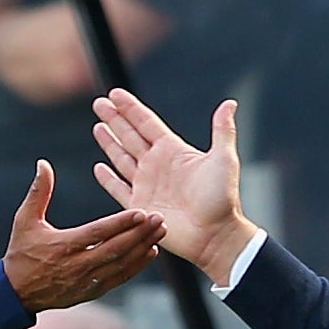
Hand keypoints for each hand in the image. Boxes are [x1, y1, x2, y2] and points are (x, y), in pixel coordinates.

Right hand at [1, 159, 164, 311]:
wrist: (16, 294)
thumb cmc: (21, 253)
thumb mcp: (24, 221)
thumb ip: (38, 192)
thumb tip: (43, 164)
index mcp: (62, 246)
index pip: (97, 233)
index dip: (121, 223)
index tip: (141, 212)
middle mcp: (77, 265)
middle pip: (115, 249)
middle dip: (140, 234)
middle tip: (158, 219)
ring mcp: (86, 281)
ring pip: (121, 264)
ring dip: (142, 248)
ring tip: (160, 232)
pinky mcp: (92, 291)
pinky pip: (119, 278)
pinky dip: (136, 266)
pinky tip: (150, 252)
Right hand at [92, 89, 256, 284]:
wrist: (214, 235)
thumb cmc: (222, 198)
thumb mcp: (224, 160)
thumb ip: (222, 130)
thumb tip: (230, 103)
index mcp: (173, 151)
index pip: (146, 123)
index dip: (130, 108)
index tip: (114, 93)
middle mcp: (157, 165)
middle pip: (130, 135)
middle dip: (114, 119)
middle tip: (98, 103)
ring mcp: (147, 185)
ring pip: (122, 158)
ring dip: (109, 143)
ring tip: (97, 127)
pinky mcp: (139, 207)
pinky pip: (119, 189)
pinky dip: (108, 178)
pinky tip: (99, 167)